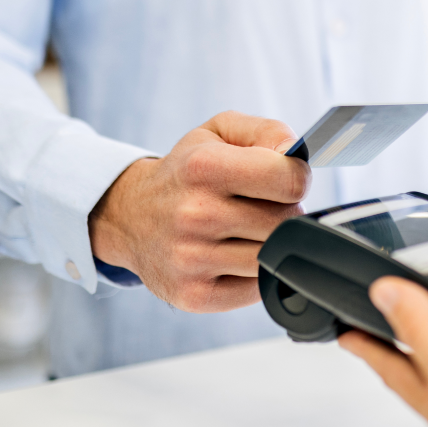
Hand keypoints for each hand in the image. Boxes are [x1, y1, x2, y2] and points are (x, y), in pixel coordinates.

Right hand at [89, 111, 309, 311]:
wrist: (130, 216)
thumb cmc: (186, 172)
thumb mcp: (220, 132)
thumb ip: (269, 131)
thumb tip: (297, 154)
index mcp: (203, 167)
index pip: (289, 181)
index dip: (296, 178)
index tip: (283, 178)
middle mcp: (195, 214)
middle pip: (286, 222)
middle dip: (285, 212)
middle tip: (262, 206)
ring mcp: (191, 259)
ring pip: (273, 256)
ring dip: (271, 243)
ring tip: (248, 229)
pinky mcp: (193, 295)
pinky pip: (257, 289)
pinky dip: (256, 273)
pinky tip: (235, 255)